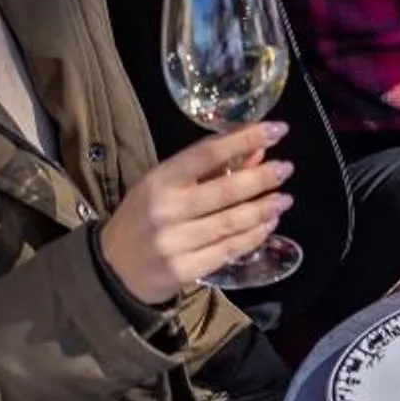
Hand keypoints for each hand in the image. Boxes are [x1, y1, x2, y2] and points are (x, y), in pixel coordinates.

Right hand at [100, 123, 295, 305]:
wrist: (113, 269)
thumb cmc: (144, 217)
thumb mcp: (165, 185)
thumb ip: (209, 168)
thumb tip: (256, 151)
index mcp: (159, 181)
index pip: (207, 153)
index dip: (245, 140)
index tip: (276, 129)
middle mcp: (166, 210)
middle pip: (226, 191)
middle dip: (262, 178)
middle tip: (286, 168)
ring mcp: (175, 243)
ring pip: (231, 222)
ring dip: (264, 209)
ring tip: (283, 199)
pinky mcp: (184, 270)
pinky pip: (228, 250)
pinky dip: (253, 236)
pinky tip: (268, 225)